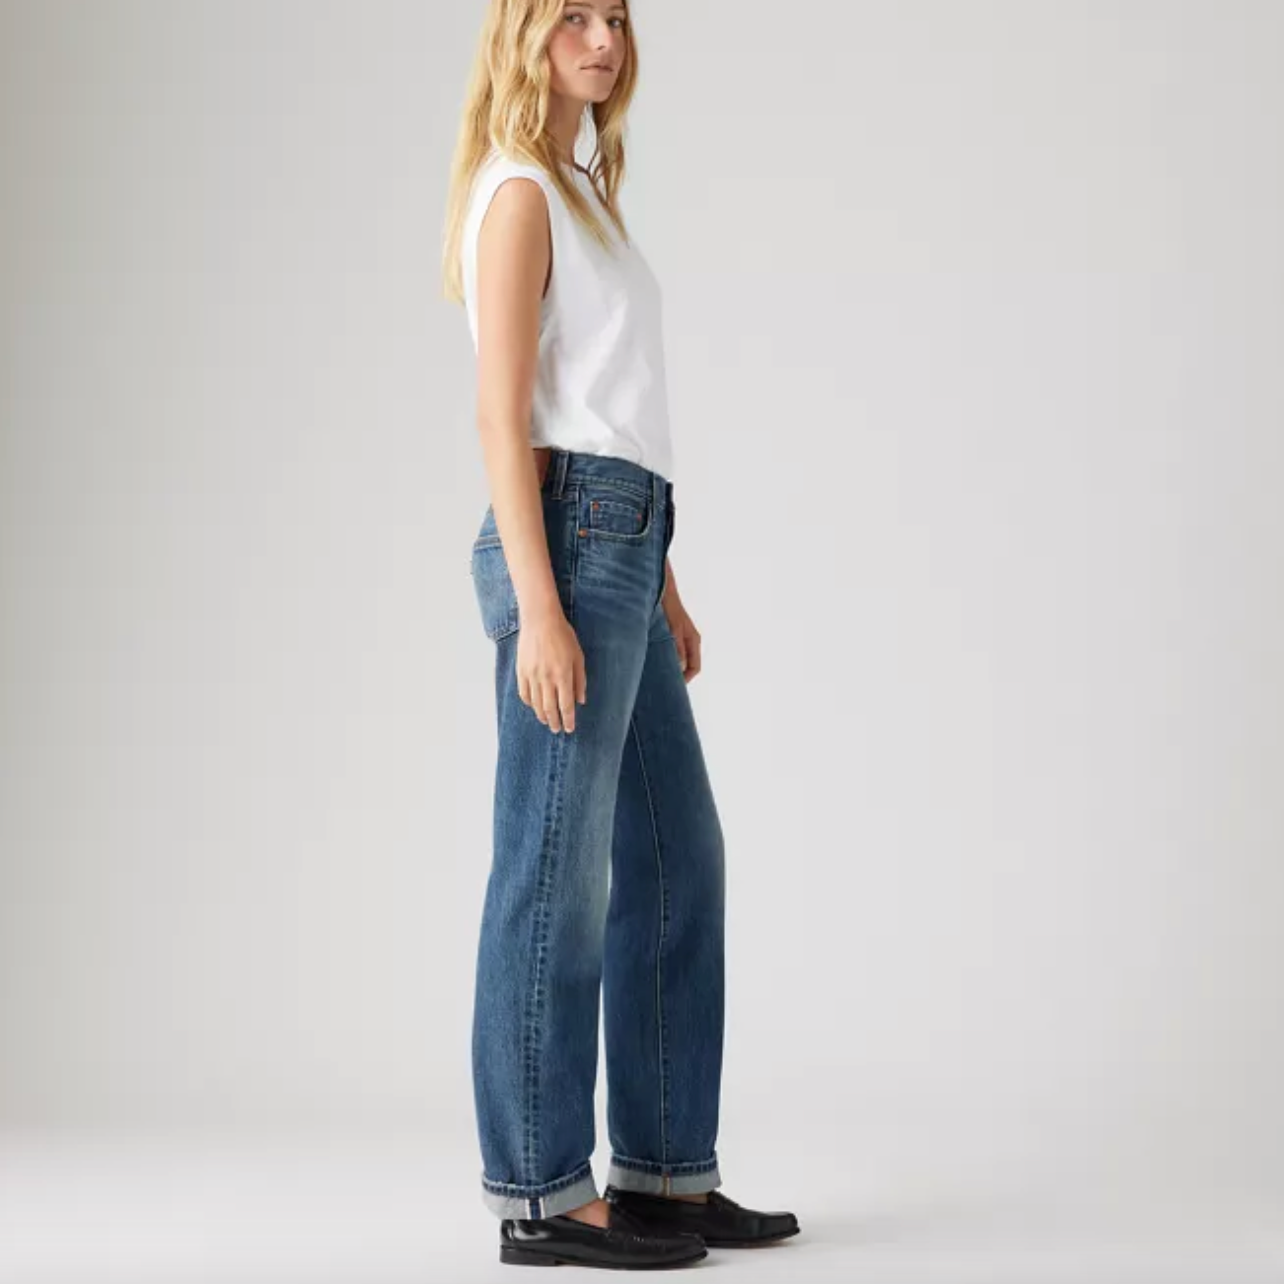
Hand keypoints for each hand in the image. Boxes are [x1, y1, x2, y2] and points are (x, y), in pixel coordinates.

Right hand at [516, 607, 586, 732]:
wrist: (540, 620)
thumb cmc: (563, 636)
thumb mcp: (578, 656)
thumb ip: (580, 680)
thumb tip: (580, 700)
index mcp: (563, 675)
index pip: (566, 705)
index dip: (568, 720)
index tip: (569, 729)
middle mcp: (547, 679)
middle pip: (550, 709)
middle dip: (555, 722)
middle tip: (558, 729)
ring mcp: (532, 676)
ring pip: (536, 704)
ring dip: (542, 715)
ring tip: (547, 721)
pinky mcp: (521, 671)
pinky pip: (524, 693)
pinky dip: (529, 703)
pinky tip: (534, 706)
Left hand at [661, 586, 701, 681]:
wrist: (662, 589)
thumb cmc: (669, 607)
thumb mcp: (673, 629)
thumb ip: (677, 647)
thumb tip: (680, 668)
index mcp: (694, 640)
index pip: (695, 667)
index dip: (686, 679)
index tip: (674, 686)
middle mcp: (690, 641)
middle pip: (688, 665)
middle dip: (678, 675)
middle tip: (664, 683)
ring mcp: (681, 638)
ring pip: (679, 659)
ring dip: (671, 666)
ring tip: (657, 674)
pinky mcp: (672, 634)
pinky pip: (672, 652)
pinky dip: (666, 658)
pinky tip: (653, 660)